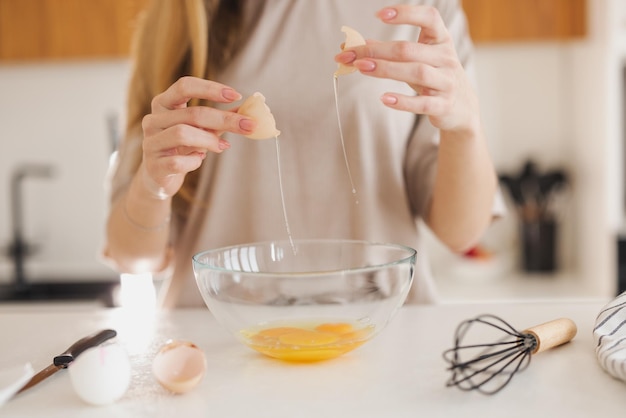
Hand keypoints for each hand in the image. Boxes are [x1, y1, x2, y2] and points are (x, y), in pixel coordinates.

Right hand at [139, 76, 256, 198]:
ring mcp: (151, 143)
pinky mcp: (154, 166)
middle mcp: (153, 120)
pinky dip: (194, 162)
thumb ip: (220, 119)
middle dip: (224, 119)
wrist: (160, 176)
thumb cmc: (182, 147)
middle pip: (192, 113)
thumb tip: (249, 110)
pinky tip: (198, 160)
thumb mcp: (201, 129)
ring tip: (223, 146)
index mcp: (164, 104)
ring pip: (182, 134)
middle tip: (248, 125)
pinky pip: (178, 161)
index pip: (185, 86)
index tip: (236, 96)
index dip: (211, 89)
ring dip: (209, 140)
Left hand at [334, 5, 478, 133]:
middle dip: (377, 51)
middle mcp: (446, 58)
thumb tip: (354, 45)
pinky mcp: (443, 105)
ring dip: (385, 69)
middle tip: (351, 55)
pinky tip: (384, 98)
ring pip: (416, 72)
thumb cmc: (433, 78)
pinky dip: (402, 101)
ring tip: (361, 68)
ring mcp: (446, 82)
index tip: (379, 15)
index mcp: (441, 40)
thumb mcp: (416, 61)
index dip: (406, 14)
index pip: (429, 18)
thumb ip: (389, 52)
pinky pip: (422, 103)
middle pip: (409, 50)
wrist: (462, 109)